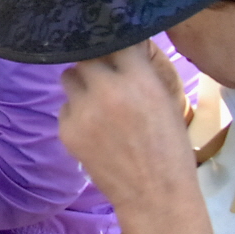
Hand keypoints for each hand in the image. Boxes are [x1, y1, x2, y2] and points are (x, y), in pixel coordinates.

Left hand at [59, 43, 213, 233]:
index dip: (113, 39)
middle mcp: (106, 90)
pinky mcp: (67, 130)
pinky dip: (76, 112)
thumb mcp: (166, 102)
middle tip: (104, 74)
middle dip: (94, 62)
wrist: (155, 195)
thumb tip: (124, 45)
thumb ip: (142, 73)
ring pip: (69, 78)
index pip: (115, 39)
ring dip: (81, 84)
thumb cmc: (169, 148)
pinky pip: (64, 107)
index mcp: (139, 80)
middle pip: (85, 55)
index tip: (112, 39)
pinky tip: (94, 129)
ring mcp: (82, 111)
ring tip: (98, 102)